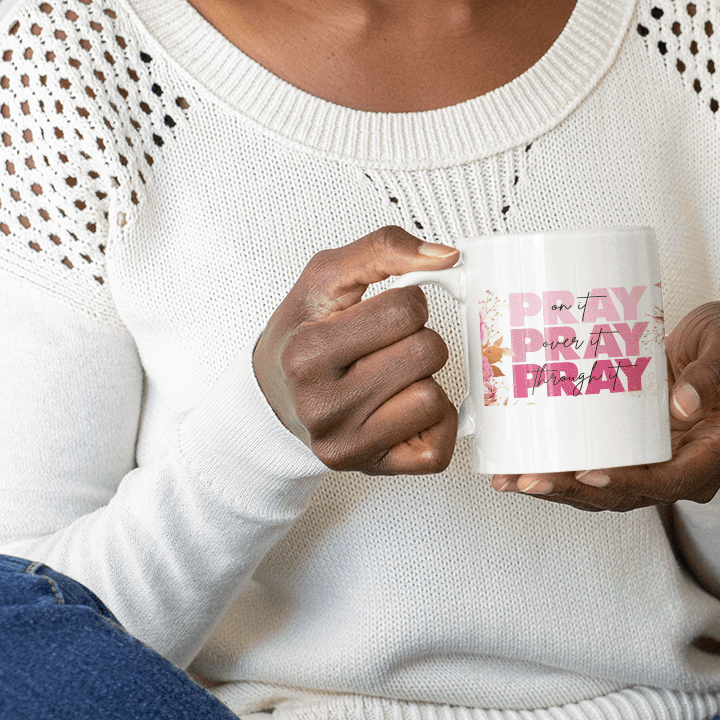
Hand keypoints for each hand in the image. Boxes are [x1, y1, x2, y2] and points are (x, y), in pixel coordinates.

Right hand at [253, 226, 460, 474]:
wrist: (272, 393)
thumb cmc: (302, 332)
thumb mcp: (325, 277)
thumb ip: (383, 249)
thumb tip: (447, 256)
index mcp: (308, 353)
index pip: (405, 310)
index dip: (406, 301)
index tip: (380, 312)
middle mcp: (322, 406)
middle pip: (427, 353)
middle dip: (417, 338)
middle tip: (385, 345)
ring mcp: (346, 444)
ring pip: (434, 399)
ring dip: (423, 380)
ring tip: (390, 376)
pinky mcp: (371, 470)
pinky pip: (438, 451)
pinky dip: (434, 423)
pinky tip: (404, 407)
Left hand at [490, 300, 719, 511]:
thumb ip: (712, 370)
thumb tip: (684, 405)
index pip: (674, 480)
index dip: (631, 482)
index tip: (590, 474)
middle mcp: (691, 468)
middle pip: (632, 494)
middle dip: (578, 491)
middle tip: (532, 480)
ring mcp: (662, 466)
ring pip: (609, 492)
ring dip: (561, 491)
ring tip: (514, 481)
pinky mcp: (639, 457)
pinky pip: (600, 474)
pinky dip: (563, 476)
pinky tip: (520, 472)